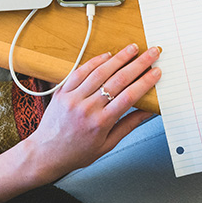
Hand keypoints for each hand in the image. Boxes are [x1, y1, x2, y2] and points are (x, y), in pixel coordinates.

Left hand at [27, 44, 160, 179]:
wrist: (46, 153)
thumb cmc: (76, 152)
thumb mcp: (107, 145)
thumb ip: (128, 125)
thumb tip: (147, 112)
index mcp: (101, 122)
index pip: (129, 96)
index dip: (145, 82)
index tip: (156, 72)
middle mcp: (87, 108)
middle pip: (118, 80)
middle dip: (138, 64)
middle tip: (151, 53)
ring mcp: (73, 98)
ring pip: (100, 72)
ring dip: (119, 58)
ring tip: (132, 49)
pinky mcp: (62, 92)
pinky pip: (80, 72)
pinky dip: (95, 61)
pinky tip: (107, 55)